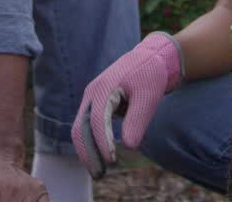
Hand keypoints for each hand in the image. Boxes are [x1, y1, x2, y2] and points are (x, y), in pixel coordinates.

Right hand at [71, 32, 183, 177]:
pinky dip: (92, 142)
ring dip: (88, 150)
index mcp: (103, 89)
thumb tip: (129, 146)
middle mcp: (92, 94)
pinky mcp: (96, 103)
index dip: (103, 144)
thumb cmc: (150, 75)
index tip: (112, 161)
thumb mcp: (148, 97)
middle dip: (88, 153)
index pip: (97, 122)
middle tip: (100, 175)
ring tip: (100, 171)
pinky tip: (103, 155)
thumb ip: (138, 120)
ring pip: (82, 129)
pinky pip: (88, 126)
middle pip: (81, 128)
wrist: (150, 57)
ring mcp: (92, 98)